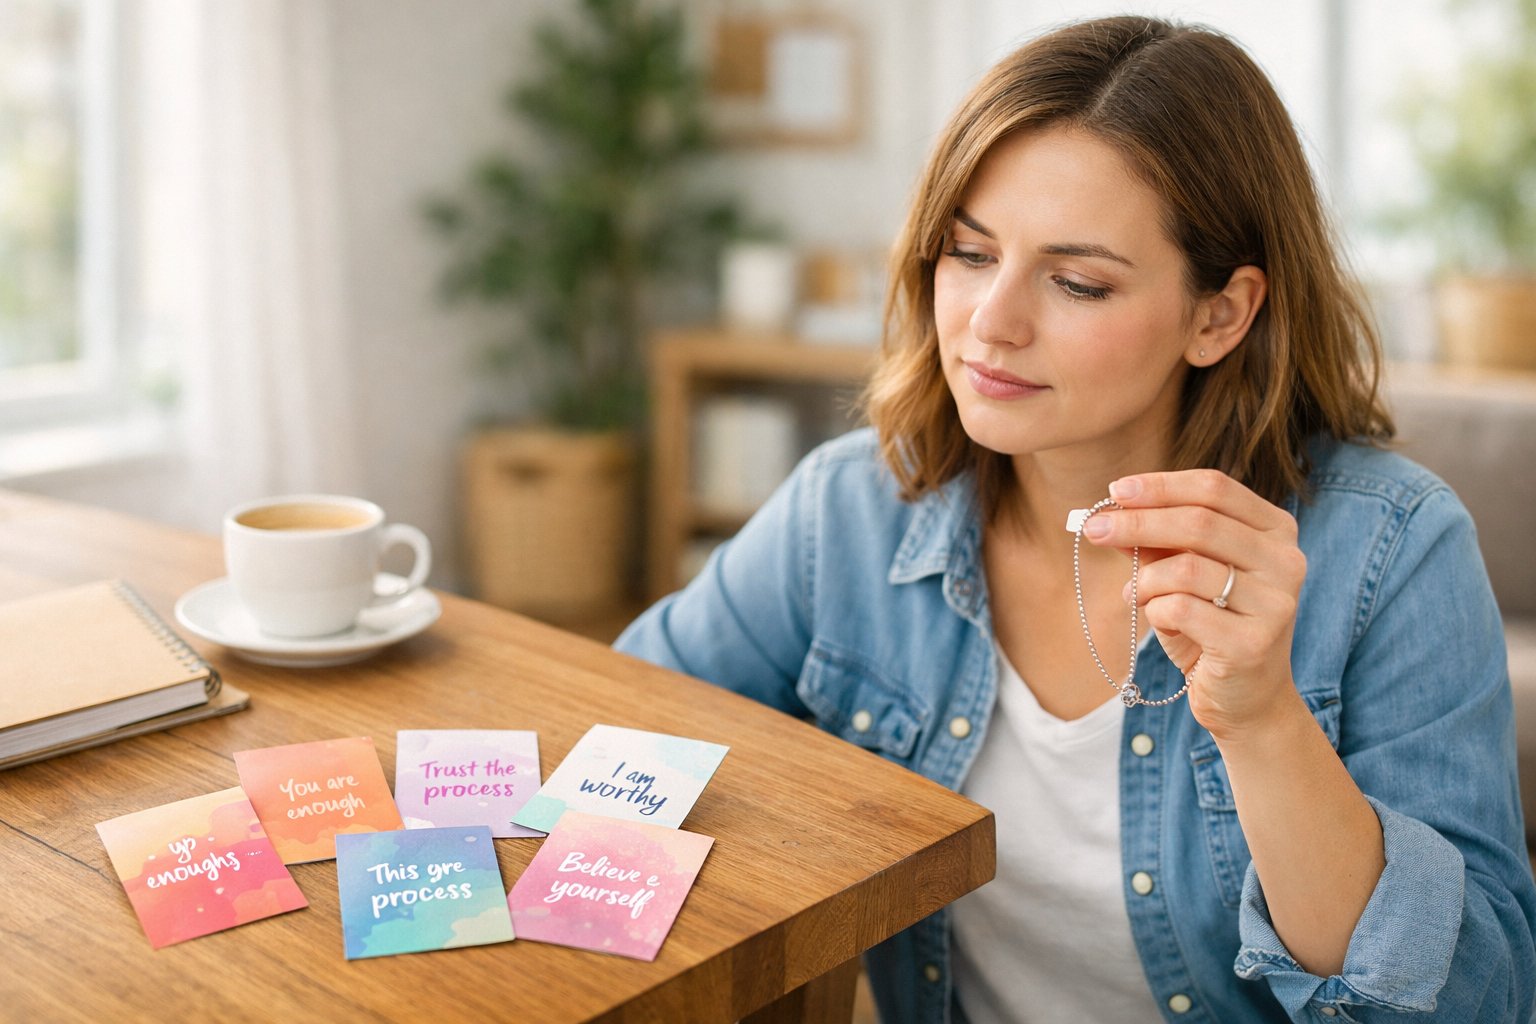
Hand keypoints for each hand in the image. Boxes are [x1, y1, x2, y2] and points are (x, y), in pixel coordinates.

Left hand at [1082, 469, 1307, 738]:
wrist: (1246, 699)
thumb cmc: (1212, 626)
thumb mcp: (1185, 575)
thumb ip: (1159, 542)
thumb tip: (1112, 510)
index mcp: (1275, 531)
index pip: (1214, 488)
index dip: (1161, 486)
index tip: (1116, 489)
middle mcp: (1286, 561)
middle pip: (1199, 522)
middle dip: (1137, 522)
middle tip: (1094, 529)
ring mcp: (1275, 603)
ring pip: (1186, 568)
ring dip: (1144, 580)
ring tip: (1133, 594)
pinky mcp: (1253, 643)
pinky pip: (1180, 610)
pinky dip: (1154, 611)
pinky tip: (1157, 619)